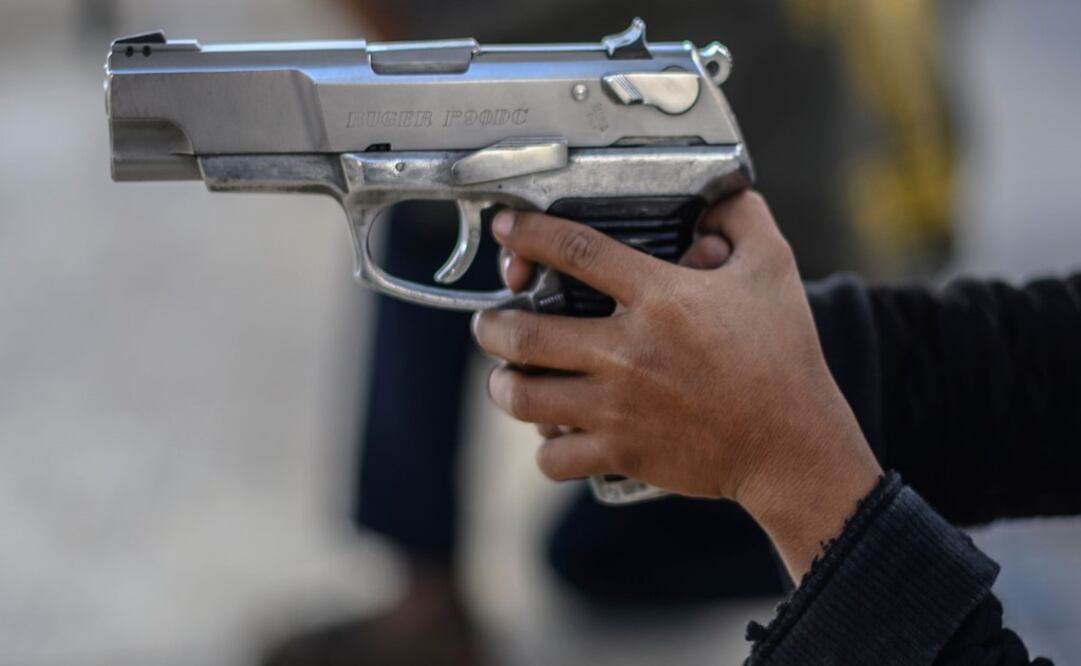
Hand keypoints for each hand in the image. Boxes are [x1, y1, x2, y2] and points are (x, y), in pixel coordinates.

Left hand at [473, 192, 881, 578]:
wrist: (793, 445)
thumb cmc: (783, 358)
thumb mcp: (775, 271)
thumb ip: (743, 221)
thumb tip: (719, 197)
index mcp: (659, 299)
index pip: (575, 252)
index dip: (529, 235)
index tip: (507, 230)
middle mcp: (627, 351)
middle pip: (524, 334)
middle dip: (492, 325)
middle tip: (493, 321)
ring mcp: (618, 407)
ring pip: (524, 398)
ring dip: (504, 385)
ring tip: (505, 377)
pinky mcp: (620, 453)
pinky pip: (554, 456)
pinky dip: (546, 445)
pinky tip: (553, 431)